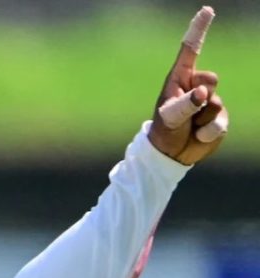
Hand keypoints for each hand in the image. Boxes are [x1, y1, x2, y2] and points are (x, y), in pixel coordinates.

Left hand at [149, 6, 228, 165]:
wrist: (171, 155)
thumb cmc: (165, 130)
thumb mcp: (170, 117)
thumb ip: (186, 103)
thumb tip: (203, 94)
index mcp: (181, 78)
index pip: (191, 49)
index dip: (199, 29)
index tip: (207, 11)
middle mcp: (197, 85)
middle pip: (211, 79)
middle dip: (201, 97)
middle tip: (187, 111)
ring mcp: (210, 101)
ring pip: (216, 103)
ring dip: (202, 119)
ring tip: (189, 126)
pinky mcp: (219, 117)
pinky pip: (220, 121)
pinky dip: (208, 132)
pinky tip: (198, 135)